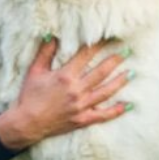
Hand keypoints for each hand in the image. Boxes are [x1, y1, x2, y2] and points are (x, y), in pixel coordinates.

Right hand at [0, 38, 129, 150]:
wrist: (26, 124)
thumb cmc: (29, 96)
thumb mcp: (35, 71)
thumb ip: (45, 53)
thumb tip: (52, 35)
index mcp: (65, 76)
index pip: (86, 55)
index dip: (98, 45)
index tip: (108, 37)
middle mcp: (76, 90)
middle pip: (101, 72)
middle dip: (115, 60)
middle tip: (127, 51)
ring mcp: (81, 106)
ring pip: (106, 91)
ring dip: (120, 81)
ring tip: (131, 72)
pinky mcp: (83, 119)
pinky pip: (103, 115)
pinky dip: (116, 111)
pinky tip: (127, 105)